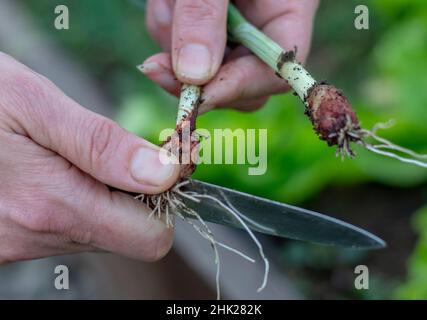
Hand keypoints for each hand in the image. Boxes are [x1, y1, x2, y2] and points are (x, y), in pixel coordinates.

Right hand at [0, 53, 179, 263]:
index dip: (167, 199)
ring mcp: (22, 244)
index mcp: (53, 204)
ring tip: (83, 155)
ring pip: (100, 230)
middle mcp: (39, 235)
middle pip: (128, 234)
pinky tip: (58, 169)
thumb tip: (163, 174)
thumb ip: (101, 145)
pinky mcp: (9, 240)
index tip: (164, 161)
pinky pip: (68, 227)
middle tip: (128, 152)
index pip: (150, 236)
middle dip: (141, 195)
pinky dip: (78, 200)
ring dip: (107, 194)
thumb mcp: (34, 105)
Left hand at [142, 0, 318, 111]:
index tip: (197, 95)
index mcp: (288, 7)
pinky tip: (167, 0)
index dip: (239, 87)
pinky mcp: (208, 27)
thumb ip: (203, 15)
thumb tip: (194, 77)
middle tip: (156, 66)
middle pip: (241, 82)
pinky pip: (184, 49)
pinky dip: (166, 30)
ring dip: (173, 45)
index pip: (277, 69)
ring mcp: (235, 28)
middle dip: (198, 77)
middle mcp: (264, 24)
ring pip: (206, 70)